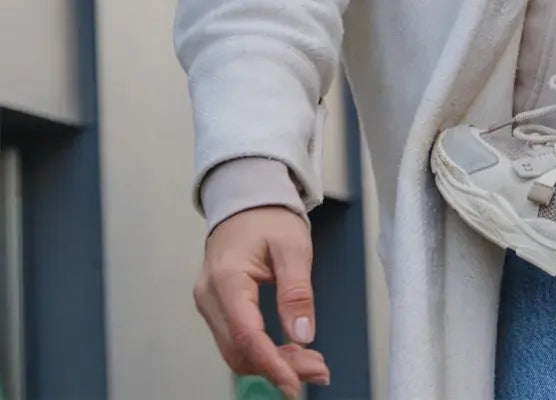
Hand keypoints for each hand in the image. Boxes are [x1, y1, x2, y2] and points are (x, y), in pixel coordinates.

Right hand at [194, 207, 329, 398]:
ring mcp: (209, 306)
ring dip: (272, 363)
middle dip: (278, 367)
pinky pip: (236, 340)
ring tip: (310, 364)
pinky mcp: (216, 310)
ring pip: (236, 351)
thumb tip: (303, 334)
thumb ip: (297, 290)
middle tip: (318, 370)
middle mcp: (209, 298)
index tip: (295, 384)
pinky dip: (262, 352)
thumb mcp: (293, 245)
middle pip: (240, 350)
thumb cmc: (269, 218)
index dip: (271, 364)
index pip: (246, 335)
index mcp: (226, 279)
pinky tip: (289, 353)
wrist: (245, 201)